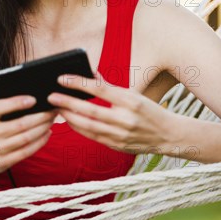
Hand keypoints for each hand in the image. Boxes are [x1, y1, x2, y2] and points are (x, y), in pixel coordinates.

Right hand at [0, 95, 55, 180]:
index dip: (16, 103)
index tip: (33, 99)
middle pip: (19, 124)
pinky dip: (40, 142)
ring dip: (42, 128)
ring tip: (51, 119)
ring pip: (26, 138)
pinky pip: (26, 152)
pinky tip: (47, 134)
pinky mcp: (3, 163)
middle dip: (40, 116)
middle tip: (52, 109)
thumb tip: (15, 84)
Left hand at [47, 74, 173, 154]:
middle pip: (90, 110)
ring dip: (70, 117)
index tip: (62, 78)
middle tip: (51, 97)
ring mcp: (121, 135)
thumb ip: (109, 86)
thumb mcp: (133, 94)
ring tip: (57, 108)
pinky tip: (69, 121)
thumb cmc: (148, 110)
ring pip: (89, 126)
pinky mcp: (118, 146)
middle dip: (68, 103)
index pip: (100, 89)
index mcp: (130, 101)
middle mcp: (126, 119)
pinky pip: (93, 137)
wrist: (168, 135)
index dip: (79, 83)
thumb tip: (90, 73)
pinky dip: (79, 128)